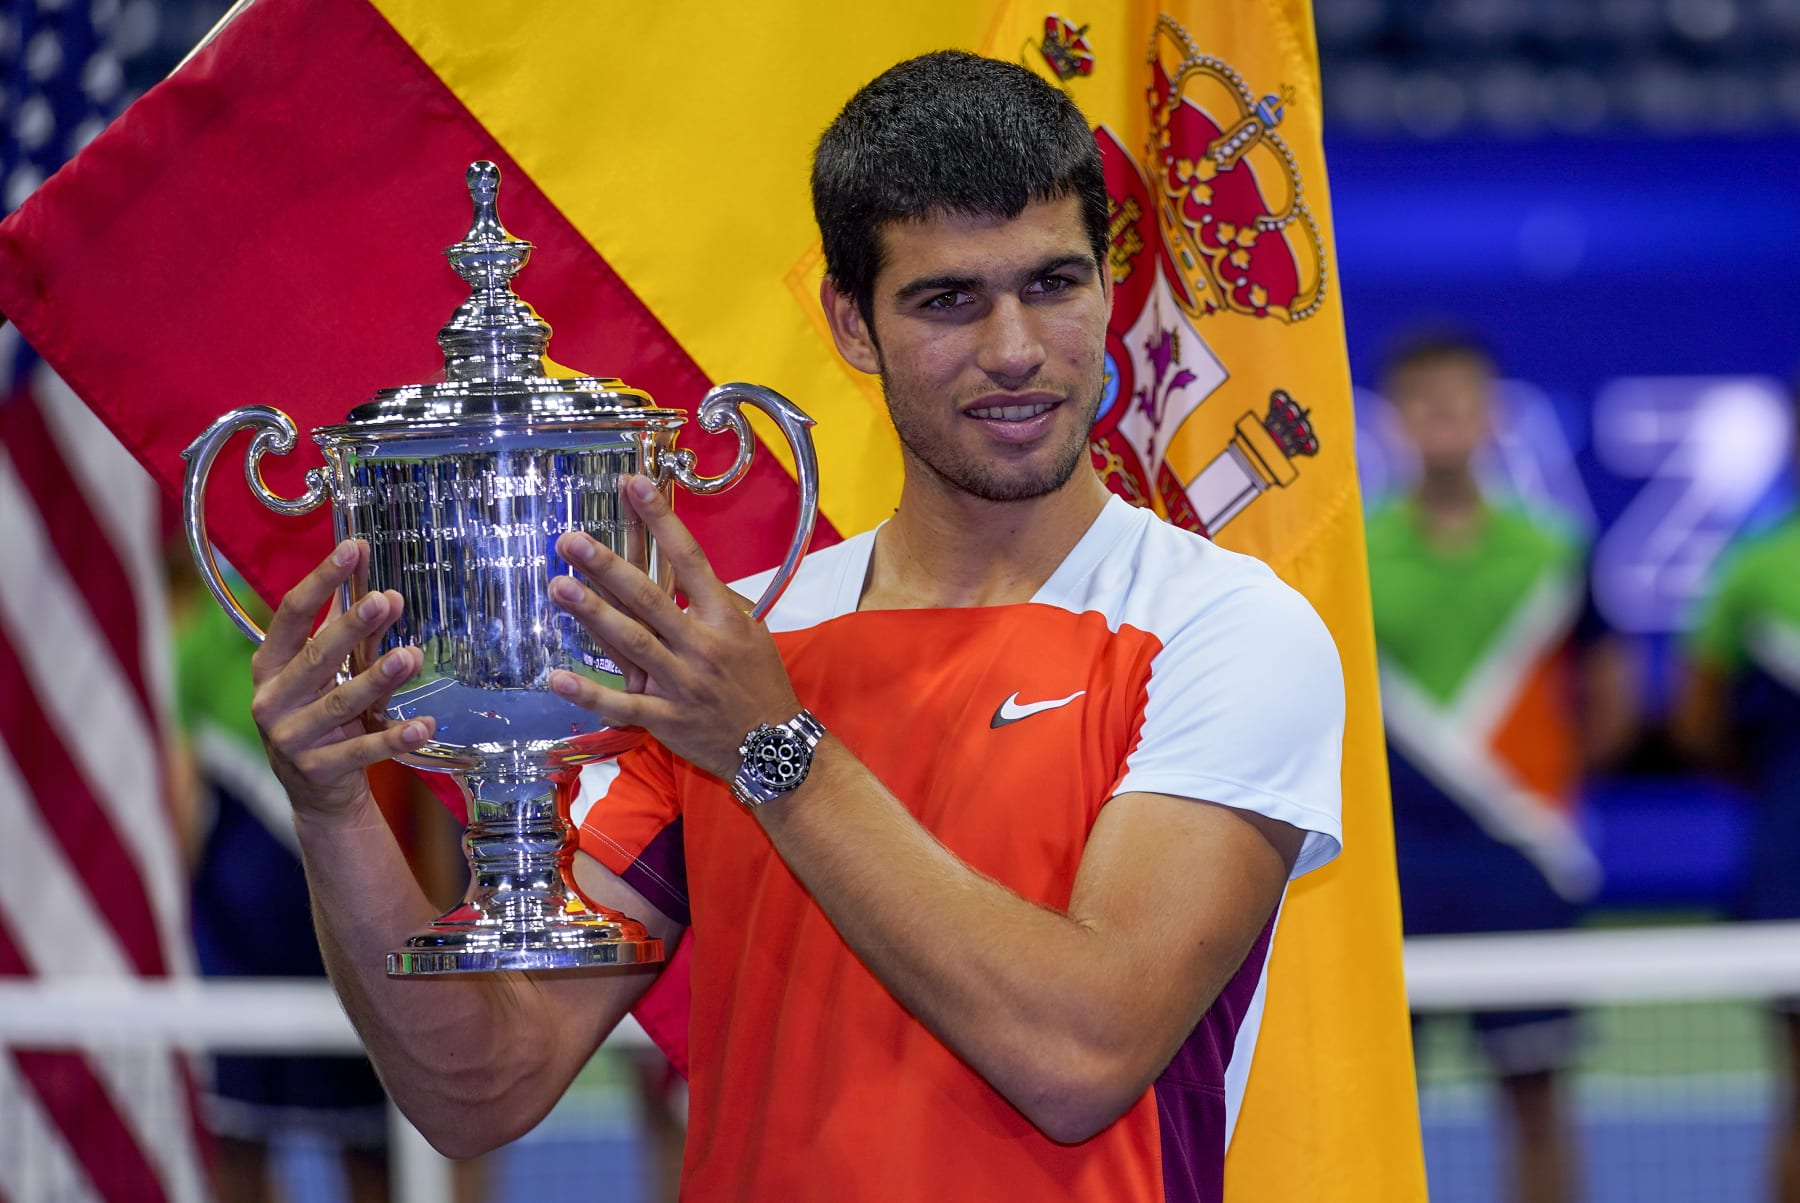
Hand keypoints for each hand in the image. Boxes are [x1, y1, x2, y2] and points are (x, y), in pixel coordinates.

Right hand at [250, 539, 434, 820]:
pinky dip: (393, 738)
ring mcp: (290, 738)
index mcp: (268, 665)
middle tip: (384, 600)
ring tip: (410, 657)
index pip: (290, 614)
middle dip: (350, 628)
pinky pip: (361, 750)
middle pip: (315, 657)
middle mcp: (271, 699)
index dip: (321, 581)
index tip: (352, 549)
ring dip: (378, 679)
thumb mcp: (325, 671)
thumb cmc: (321, 714)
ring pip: (339, 703)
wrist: (318, 792)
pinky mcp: (318, 770)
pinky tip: (423, 725)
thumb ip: (343, 628)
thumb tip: (374, 578)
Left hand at [547, 476, 800, 780]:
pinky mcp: (665, 718)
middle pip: (650, 598)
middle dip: (608, 567)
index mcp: (724, 618)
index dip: (661, 520)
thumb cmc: (759, 681)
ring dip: (593, 615)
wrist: (773, 746)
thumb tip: (682, 565)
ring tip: (558, 586)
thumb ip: (714, 600)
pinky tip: (557, 676)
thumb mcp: (750, 632)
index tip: (635, 485)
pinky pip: (621, 704)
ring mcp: (681, 683)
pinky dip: (590, 692)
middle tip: (571, 540)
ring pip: (632, 643)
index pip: (690, 559)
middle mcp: (702, 645)